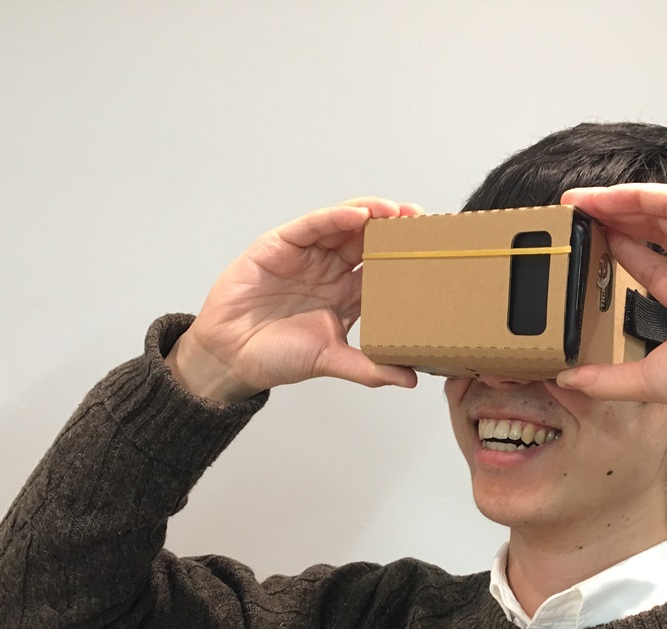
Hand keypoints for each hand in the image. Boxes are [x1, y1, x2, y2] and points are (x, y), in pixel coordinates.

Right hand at [167, 197, 423, 401]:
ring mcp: (308, 254)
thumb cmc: (277, 357)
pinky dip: (336, 217)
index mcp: (348, 295)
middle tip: (424, 222)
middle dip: (397, 229)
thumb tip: (410, 378)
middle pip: (370, 240)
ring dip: (373, 214)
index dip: (408, 259)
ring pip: (345, 224)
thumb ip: (369, 368)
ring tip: (398, 212)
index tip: (436, 253)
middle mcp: (331, 270)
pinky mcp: (281, 243)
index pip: (384, 269)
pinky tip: (359, 215)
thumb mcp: (330, 361)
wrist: (230, 356)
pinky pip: (313, 224)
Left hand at [556, 184, 666, 424]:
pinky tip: (602, 197)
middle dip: (617, 223)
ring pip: (663, 212)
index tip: (588, 252)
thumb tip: (571, 380)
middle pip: (658, 235)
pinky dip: (635, 194)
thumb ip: (609, 379)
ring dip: (619, 203)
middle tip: (577, 219)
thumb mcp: (652, 379)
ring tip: (579, 201)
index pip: (658, 271)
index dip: (622, 257)